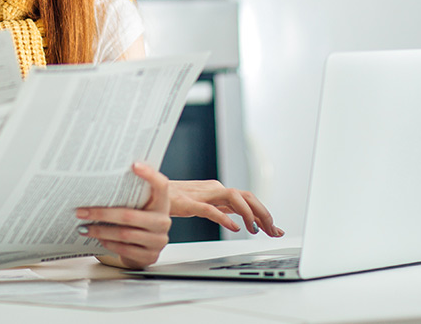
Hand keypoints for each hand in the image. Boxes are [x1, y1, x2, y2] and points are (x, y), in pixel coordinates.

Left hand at [76, 163, 170, 269]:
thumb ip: (130, 193)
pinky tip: (99, 238)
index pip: (161, 185)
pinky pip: (125, 249)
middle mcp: (162, 221)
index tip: (134, 165)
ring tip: (85, 227)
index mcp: (162, 203)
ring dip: (101, 231)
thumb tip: (102, 177)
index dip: (150, 175)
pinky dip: (109, 244)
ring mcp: (158, 240)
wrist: (148, 246)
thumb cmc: (139, 219)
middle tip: (82, 212)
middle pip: (129, 215)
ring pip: (124, 234)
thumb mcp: (140, 205)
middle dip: (101, 214)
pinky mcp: (150, 256)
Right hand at [168, 179, 283, 236]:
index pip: (247, 198)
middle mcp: (212, 189)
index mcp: (216, 190)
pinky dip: (225, 218)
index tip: (275, 228)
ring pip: (234, 198)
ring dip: (249, 213)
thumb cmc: (171, 199)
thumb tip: (237, 217)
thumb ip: (220, 208)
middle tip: (274, 231)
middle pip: (246, 196)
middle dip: (264, 213)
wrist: (145, 192)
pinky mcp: (188, 203)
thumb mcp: (201, 204)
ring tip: (256, 230)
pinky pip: (211, 209)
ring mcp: (201, 194)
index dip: (263, 212)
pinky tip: (235, 228)